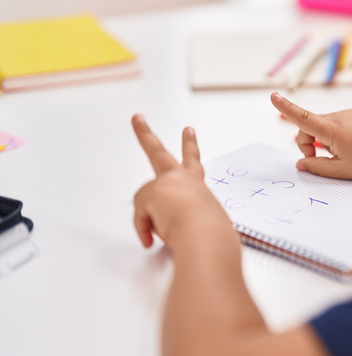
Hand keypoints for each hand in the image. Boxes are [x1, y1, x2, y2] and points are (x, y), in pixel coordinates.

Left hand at [132, 114, 231, 248]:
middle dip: (145, 134)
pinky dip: (146, 229)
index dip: (189, 146)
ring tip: (146, 183)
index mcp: (197, 184)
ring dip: (145, 214)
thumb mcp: (201, 222)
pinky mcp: (152, 191)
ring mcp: (166, 182)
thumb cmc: (209, 231)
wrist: (206, 232)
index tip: (188, 131)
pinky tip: (152, 236)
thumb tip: (163, 226)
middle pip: (158, 152)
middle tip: (138, 118)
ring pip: (144, 195)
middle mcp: (182, 178)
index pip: (192, 162)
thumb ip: (183, 218)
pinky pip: (141, 217)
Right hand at [271, 92, 351, 178]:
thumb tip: (301, 165)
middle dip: (308, 144)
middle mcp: (337, 117)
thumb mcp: (341, 171)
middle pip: (308, 127)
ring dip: (324, 141)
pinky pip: (335, 124)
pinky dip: (335, 136)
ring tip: (344, 154)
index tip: (273, 96)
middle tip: (319, 160)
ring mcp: (345, 114)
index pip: (303, 118)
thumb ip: (317, 168)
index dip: (286, 108)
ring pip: (322, 127)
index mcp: (332, 130)